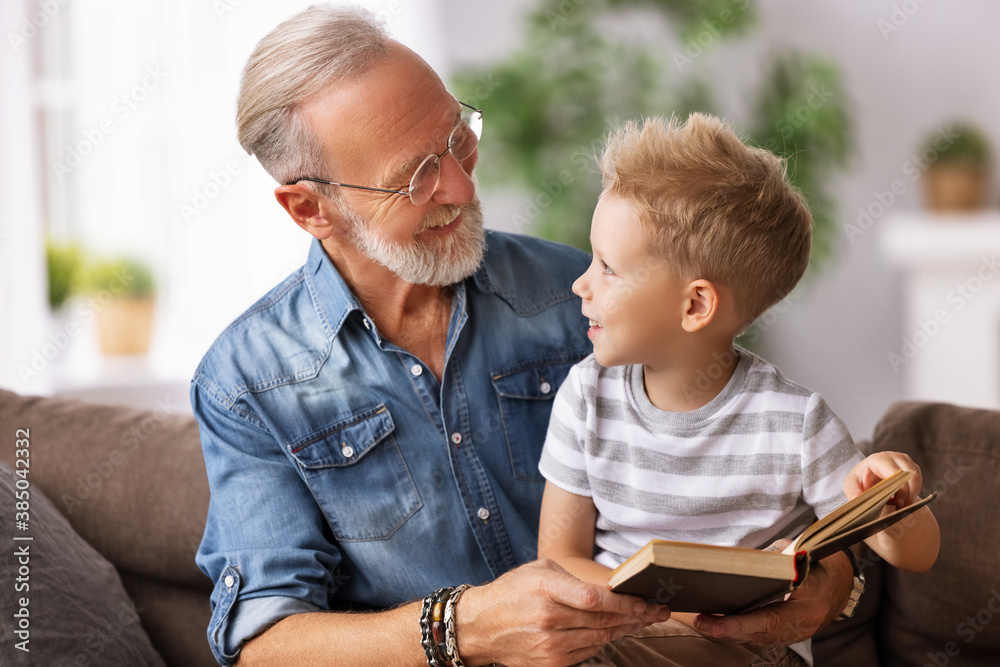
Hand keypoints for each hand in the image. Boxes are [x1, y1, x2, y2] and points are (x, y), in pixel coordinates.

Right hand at [457, 558, 669, 666]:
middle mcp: (549, 618)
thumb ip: (573, 578)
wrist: (481, 625)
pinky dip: (603, 642)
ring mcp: (549, 644)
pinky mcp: (550, 663)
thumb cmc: (512, 591)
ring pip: (599, 638)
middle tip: (657, 612)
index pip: (595, 599)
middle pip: (603, 621)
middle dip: (634, 617)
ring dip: (623, 630)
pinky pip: (587, 652)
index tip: (643, 602)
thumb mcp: (539, 570)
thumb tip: (608, 588)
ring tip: (641, 622)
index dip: (624, 603)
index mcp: (546, 589)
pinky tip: (614, 633)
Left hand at [692, 543, 851, 647]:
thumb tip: (738, 563)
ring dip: (731, 632)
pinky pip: (765, 637)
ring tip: (703, 622)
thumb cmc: (817, 559)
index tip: (717, 622)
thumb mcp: (798, 550)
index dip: (742, 622)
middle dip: (729, 629)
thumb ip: (772, 558)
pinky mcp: (792, 634)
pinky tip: (719, 624)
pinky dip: (742, 631)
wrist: (842, 582)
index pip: (772, 615)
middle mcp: (806, 622)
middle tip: (701, 621)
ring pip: (761, 638)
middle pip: (762, 632)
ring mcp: (800, 632)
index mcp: (811, 598)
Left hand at [843, 451, 922, 507]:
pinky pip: (918, 480)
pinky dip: (913, 491)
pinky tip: (903, 498)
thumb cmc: (859, 480)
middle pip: (911, 475)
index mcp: (878, 459)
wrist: (865, 475)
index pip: (897, 473)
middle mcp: (893, 456)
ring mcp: (904, 460)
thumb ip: (852, 491)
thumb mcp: (850, 485)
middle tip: (901, 507)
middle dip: (909, 493)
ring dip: (912, 493)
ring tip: (901, 504)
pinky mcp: (911, 466)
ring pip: (917, 478)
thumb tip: (856, 498)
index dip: (901, 489)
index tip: (898, 503)